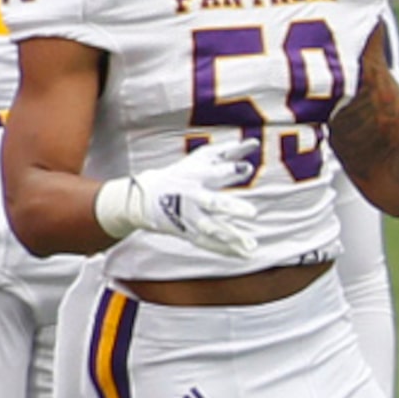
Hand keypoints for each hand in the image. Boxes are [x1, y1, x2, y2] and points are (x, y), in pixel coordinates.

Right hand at [96, 139, 261, 257]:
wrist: (144, 197)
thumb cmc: (182, 173)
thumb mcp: (200, 158)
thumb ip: (227, 152)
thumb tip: (255, 143)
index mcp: (194, 176)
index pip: (213, 171)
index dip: (229, 170)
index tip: (246, 168)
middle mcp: (191, 196)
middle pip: (212, 202)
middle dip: (231, 207)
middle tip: (252, 212)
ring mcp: (188, 216)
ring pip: (211, 228)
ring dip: (231, 236)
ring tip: (252, 245)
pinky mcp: (187, 232)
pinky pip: (208, 243)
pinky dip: (225, 250)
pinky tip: (244, 255)